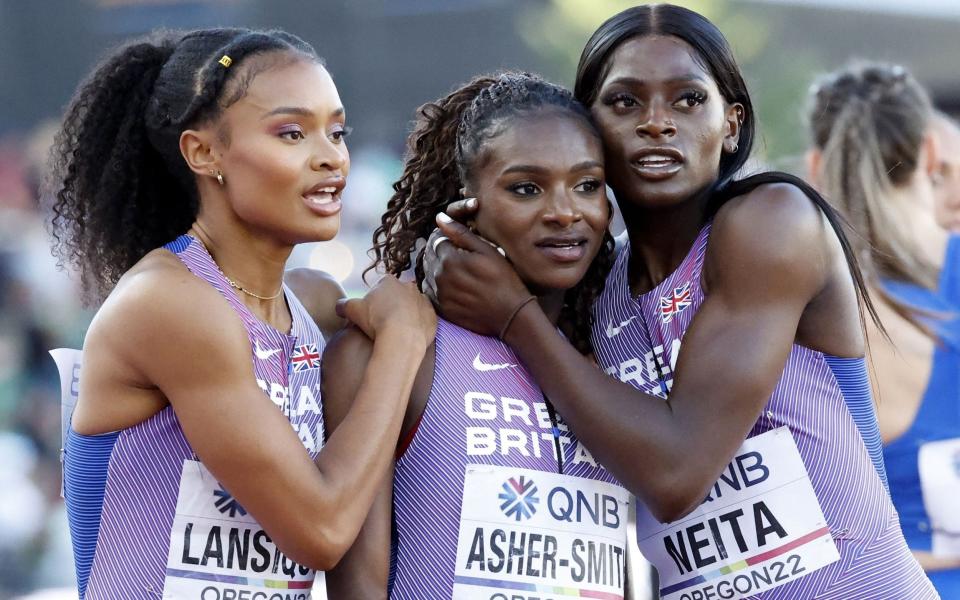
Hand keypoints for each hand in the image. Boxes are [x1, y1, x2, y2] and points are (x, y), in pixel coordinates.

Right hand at [336, 275, 436, 347]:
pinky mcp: (433, 315)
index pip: (379, 287)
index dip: (373, 301)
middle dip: (390, 306)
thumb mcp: (352, 310)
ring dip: (405, 315)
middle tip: (382, 322)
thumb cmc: (376, 321)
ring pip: (411, 306)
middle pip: (396, 295)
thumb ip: (343, 305)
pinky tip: (408, 335)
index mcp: (389, 281)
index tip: (371, 314)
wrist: (402, 339)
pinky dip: (417, 325)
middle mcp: (408, 286)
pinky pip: (423, 319)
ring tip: (396, 331)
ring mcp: (422, 300)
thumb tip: (338, 306)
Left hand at [430, 209, 532, 337]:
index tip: (459, 243)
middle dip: (441, 253)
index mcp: (450, 259)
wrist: (510, 315)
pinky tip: (453, 286)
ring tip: (458, 271)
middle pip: (431, 257)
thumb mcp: (487, 250)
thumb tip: (439, 217)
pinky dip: (437, 286)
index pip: (437, 241)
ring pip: (429, 274)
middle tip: (459, 257)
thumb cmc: (504, 279)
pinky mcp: (443, 309)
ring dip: (438, 269)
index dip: (448, 239)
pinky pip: (431, 292)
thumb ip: (461, 233)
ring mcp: (440, 295)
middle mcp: (440, 277)